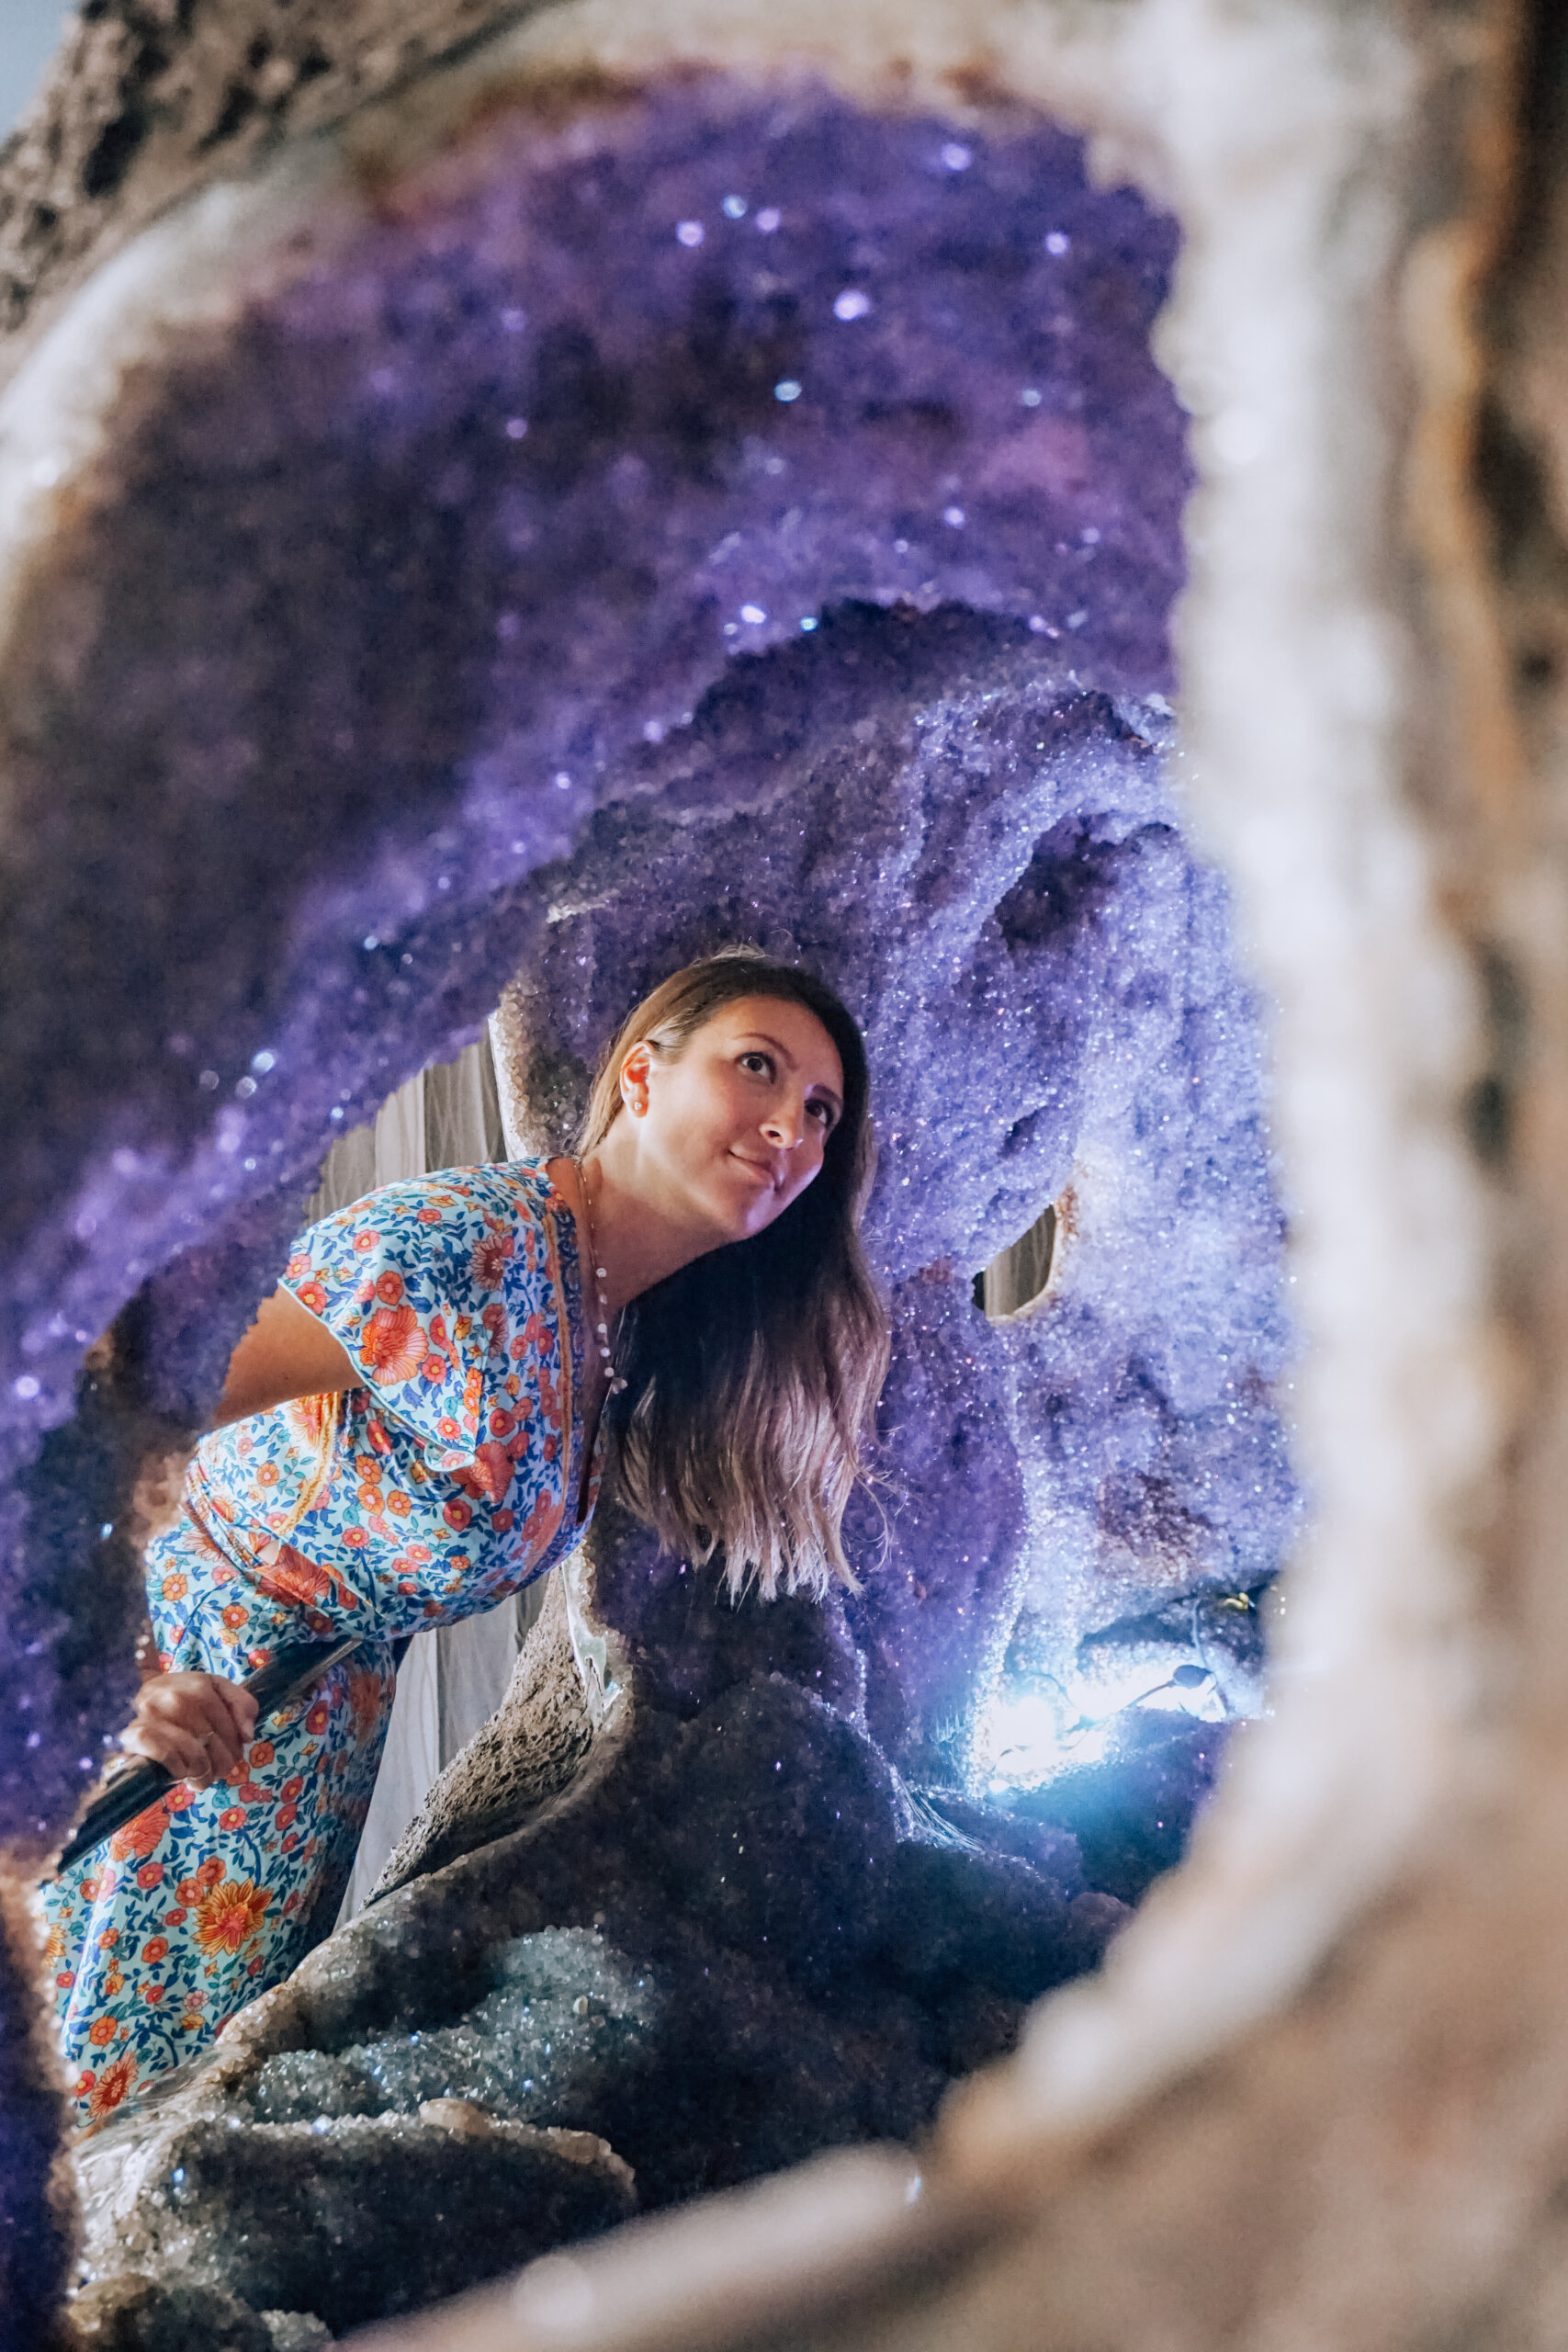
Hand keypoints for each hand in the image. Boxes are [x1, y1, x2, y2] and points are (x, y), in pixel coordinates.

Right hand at [121, 1672, 258, 1790]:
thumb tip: (248, 1734)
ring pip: (193, 1751)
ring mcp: (150, 1713)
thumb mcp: (216, 1697)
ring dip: (203, 1771)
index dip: (236, 1737)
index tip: (238, 1748)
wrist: (127, 1713)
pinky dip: (179, 1770)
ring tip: (203, 1777)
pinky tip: (181, 1773)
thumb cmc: (183, 1711)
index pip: (226, 1715)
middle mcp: (172, 1694)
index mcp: (196, 1683)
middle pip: (211, 1736)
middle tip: (221, 1769)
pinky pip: (167, 1756)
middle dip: (223, 1759)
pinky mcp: (132, 1735)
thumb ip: (240, 1705)